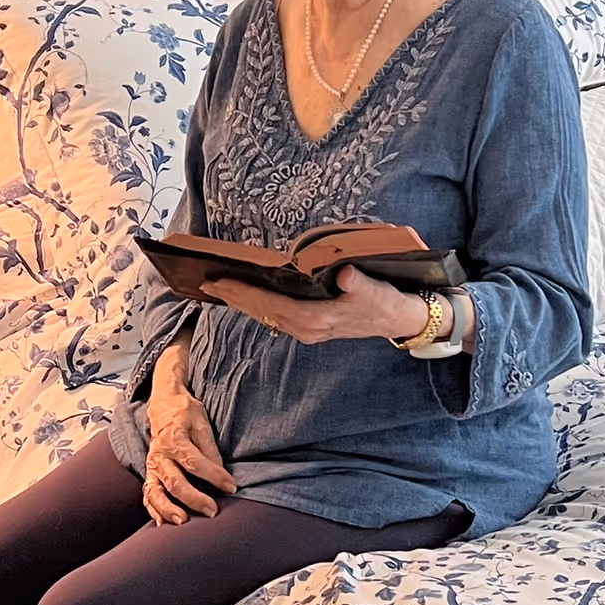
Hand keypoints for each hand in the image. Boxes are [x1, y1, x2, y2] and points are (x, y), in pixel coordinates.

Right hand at [143, 387, 236, 525]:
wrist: (163, 405)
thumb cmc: (184, 413)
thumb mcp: (201, 423)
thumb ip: (209, 449)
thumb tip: (220, 473)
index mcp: (174, 439)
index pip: (195, 462)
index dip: (214, 476)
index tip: (231, 486)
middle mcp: (159, 455)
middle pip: (175, 482)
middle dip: (194, 499)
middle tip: (212, 511)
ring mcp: (152, 466)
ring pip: (155, 492)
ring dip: (168, 509)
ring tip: (182, 522)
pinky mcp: (150, 474)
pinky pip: (148, 495)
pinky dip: (154, 510)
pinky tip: (163, 523)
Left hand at [200, 265, 425, 345]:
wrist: (399, 319)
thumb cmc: (386, 302)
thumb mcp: (376, 291)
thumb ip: (360, 284)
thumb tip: (345, 275)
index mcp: (317, 319)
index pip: (271, 305)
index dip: (244, 293)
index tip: (220, 282)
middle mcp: (307, 328)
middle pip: (262, 311)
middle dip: (234, 297)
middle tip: (205, 282)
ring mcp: (308, 329)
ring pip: (266, 314)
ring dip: (242, 301)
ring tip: (219, 287)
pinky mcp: (310, 325)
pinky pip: (275, 314)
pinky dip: (257, 304)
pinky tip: (248, 295)